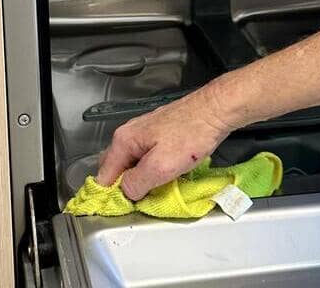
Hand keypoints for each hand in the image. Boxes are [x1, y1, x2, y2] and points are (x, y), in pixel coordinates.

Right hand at [95, 80, 236, 200]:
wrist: (216, 111)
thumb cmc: (191, 136)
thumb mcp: (161, 167)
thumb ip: (137, 183)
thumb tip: (126, 193)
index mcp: (123, 141)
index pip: (104, 176)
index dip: (112, 195)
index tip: (126, 208)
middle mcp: (129, 134)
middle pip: (116, 169)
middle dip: (125, 187)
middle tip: (143, 199)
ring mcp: (144, 132)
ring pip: (133, 164)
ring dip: (141, 178)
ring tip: (157, 188)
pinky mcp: (159, 134)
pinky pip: (147, 157)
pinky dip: (152, 169)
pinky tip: (166, 175)